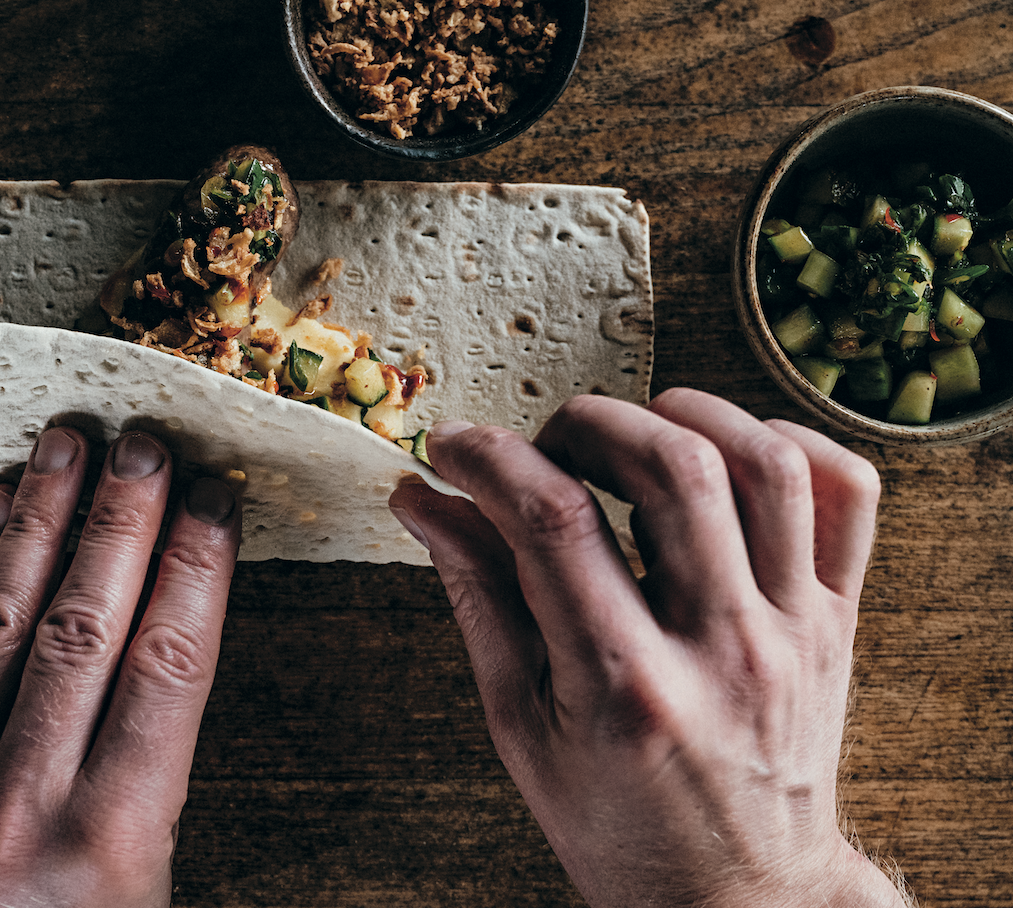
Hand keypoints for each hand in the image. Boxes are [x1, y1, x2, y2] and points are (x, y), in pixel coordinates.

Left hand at [0, 427, 240, 907]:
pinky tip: (1, 510)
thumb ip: (165, 769)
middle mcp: (22, 804)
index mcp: (110, 842)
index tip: (217, 504)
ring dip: (42, 523)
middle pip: (83, 629)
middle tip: (148, 444)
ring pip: (3, 622)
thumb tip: (185, 627)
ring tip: (70, 444)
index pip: (165, 670)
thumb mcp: (154, 886)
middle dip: (122, 524)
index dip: (195, 572)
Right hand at [389, 389, 907, 907]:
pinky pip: (848, 495)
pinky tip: (726, 454)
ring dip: (686, 415)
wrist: (737, 897)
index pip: (553, 521)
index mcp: (624, 688)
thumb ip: (478, 600)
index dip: (487, 458)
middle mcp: (721, 651)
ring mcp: (793, 632)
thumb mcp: (520, 728)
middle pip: (671, 468)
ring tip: (632, 432)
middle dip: (586, 422)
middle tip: (546, 446)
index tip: (453, 448)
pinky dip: (790, 442)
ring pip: (767, 464)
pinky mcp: (837, 622)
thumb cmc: (619, 824)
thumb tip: (426, 504)